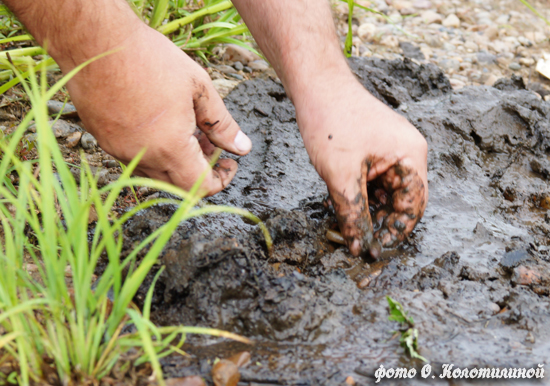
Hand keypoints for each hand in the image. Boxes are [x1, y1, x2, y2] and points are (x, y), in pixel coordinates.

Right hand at [63, 23, 251, 195]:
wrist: (95, 41)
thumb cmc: (150, 59)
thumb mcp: (199, 88)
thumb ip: (223, 124)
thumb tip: (242, 148)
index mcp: (170, 148)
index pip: (202, 188)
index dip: (222, 179)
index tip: (229, 162)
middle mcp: (143, 159)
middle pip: (180, 187)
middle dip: (202, 171)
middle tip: (210, 144)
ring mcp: (119, 152)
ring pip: (157, 175)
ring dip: (178, 163)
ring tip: (186, 130)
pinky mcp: (104, 141)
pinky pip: (136, 161)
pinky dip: (155, 153)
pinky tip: (161, 125)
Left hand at [295, 72, 427, 256]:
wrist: (316, 86)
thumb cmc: (332, 123)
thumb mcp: (341, 176)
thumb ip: (352, 213)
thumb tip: (359, 246)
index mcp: (411, 157)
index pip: (413, 207)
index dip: (395, 232)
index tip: (375, 250)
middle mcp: (408, 153)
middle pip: (401, 200)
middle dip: (379, 221)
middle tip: (358, 240)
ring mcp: (392, 149)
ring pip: (384, 192)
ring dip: (366, 208)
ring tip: (345, 221)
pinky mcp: (376, 148)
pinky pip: (373, 179)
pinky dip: (359, 193)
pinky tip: (341, 203)